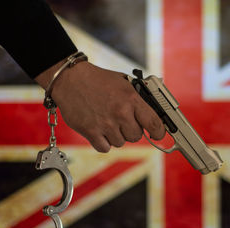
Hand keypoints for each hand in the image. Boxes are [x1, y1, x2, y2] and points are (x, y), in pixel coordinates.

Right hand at [35, 61, 165, 151]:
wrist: (70, 79)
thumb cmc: (98, 80)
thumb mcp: (124, 82)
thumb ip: (139, 97)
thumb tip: (155, 110)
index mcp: (132, 98)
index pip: (154, 123)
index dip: (159, 132)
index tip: (157, 134)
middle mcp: (120, 112)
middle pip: (136, 137)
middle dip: (131, 130)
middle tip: (122, 121)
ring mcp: (105, 124)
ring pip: (120, 143)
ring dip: (116, 135)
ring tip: (108, 121)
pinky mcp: (91, 131)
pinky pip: (105, 148)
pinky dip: (104, 142)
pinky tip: (100, 130)